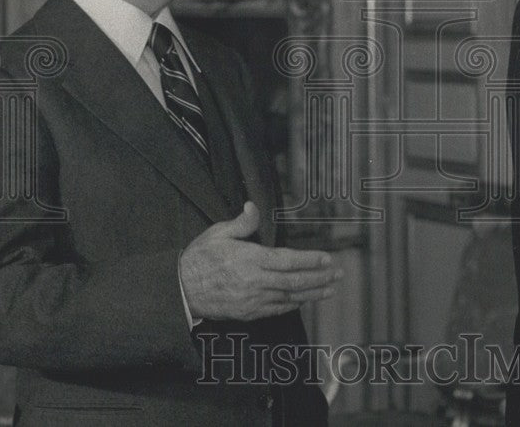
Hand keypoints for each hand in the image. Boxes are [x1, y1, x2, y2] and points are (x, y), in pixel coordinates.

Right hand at [179, 201, 341, 320]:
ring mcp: (253, 300)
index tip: (328, 258)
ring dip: (312, 293)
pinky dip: (293, 305)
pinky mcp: (248, 313)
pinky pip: (277, 309)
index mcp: (251, 259)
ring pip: (290, 297)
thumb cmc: (199, 259)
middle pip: (295, 281)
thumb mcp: (218, 233)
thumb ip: (241, 222)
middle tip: (339, 275)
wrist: (180, 291)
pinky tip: (304, 300)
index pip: (288, 260)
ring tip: (330, 289)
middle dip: (320, 277)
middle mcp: (255, 281)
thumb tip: (253, 206)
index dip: (311, 260)